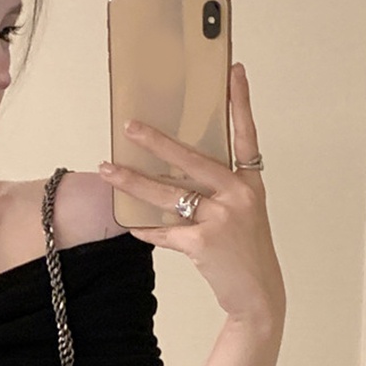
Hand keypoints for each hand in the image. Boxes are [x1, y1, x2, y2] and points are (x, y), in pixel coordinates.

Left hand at [98, 63, 285, 327]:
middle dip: (157, 142)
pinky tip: (130, 224)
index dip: (240, 103)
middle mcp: (239, 194)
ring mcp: (222, 217)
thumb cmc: (244, 251)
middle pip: (192, 159)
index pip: (245, 135)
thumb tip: (166, 178)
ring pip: (167, 194)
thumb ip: (213, 192)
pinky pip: (163, 230)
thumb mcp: (240, 214)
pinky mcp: (203, 242)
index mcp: (249, 183)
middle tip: (130, 127)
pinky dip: (145, 229)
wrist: (257, 293)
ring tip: (108, 170)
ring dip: (133, 182)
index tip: (232, 72)